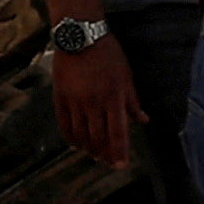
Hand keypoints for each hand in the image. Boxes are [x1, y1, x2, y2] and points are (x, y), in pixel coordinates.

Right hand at [48, 36, 138, 170]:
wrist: (79, 37)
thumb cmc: (108, 55)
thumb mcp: (126, 76)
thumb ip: (133, 101)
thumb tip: (142, 120)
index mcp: (113, 97)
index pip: (117, 132)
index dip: (119, 151)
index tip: (121, 165)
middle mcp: (93, 103)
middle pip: (98, 138)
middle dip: (104, 154)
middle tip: (109, 162)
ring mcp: (75, 101)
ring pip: (80, 134)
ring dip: (88, 148)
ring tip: (95, 155)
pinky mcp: (60, 98)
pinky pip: (64, 124)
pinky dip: (71, 137)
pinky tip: (76, 144)